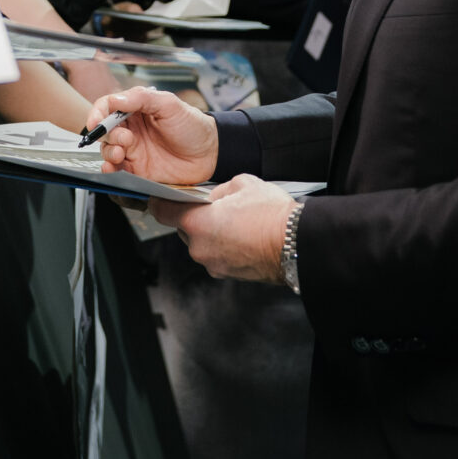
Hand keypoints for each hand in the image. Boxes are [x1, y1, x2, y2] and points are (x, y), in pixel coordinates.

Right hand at [86, 84, 217, 185]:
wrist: (211, 153)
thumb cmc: (192, 125)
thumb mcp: (169, 104)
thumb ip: (142, 98)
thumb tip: (116, 100)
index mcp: (136, 110)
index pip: (108, 107)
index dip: (97, 113)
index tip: (95, 122)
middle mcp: (131, 129)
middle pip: (105, 130)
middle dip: (107, 134)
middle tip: (125, 139)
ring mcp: (134, 150)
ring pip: (108, 150)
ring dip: (108, 152)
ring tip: (120, 153)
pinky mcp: (138, 170)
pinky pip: (117, 170)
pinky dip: (110, 170)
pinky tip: (112, 168)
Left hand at [153, 175, 295, 282]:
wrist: (297, 244)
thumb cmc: (271, 214)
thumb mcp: (242, 184)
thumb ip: (219, 190)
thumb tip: (214, 197)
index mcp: (196, 223)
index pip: (162, 212)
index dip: (160, 202)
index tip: (162, 198)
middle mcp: (199, 248)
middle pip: (184, 228)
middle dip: (196, 217)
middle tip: (218, 207)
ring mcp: (213, 264)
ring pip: (202, 243)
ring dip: (212, 232)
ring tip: (238, 221)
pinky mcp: (227, 274)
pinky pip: (217, 255)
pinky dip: (225, 246)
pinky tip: (243, 235)